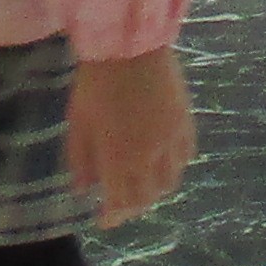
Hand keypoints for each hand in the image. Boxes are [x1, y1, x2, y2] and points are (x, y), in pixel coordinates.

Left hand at [64, 49, 194, 222]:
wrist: (130, 45)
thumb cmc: (96, 82)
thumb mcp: (78, 122)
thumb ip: (80, 160)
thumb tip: (82, 190)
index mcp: (120, 160)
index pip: (121, 203)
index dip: (112, 217)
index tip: (103, 220)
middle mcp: (150, 157)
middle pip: (147, 198)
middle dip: (132, 207)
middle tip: (119, 205)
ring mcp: (171, 140)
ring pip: (170, 181)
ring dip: (155, 190)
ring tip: (142, 186)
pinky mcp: (185, 122)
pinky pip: (186, 156)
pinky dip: (175, 167)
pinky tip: (165, 163)